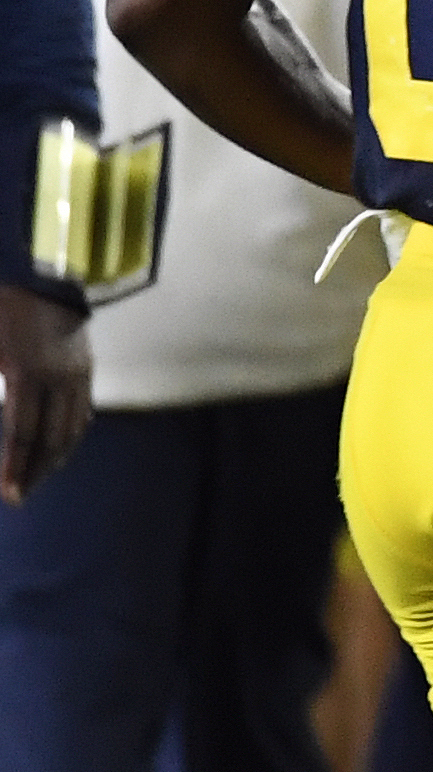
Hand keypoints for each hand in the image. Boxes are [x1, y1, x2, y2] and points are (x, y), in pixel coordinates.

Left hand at [0, 284, 91, 505]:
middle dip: (34, 471)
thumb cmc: (6, 309)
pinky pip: (82, 412)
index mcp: (28, 373)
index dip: (15, 465)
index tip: (8, 492)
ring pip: (71, 429)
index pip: (23, 432)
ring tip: (37, 479)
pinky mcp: (85, 369)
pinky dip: (70, 436)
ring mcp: (77, 374)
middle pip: (51, 438)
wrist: (45, 275)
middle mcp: (59, 379)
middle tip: (19, 496)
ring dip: (54, 459)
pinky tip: (59, 449)